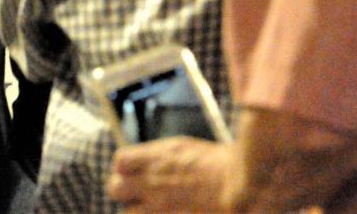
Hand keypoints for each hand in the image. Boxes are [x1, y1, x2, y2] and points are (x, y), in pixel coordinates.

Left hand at [106, 136, 230, 211]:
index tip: (134, 171)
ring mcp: (158, 208)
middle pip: (115, 189)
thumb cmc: (221, 164)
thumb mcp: (185, 149)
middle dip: (124, 191)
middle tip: (138, 194)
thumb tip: (150, 163)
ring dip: (138, 211)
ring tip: (153, 208)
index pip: (120, 161)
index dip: (125, 167)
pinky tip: (173, 212)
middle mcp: (150, 183)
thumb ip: (160, 157)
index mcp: (154, 159)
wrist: (242, 188)